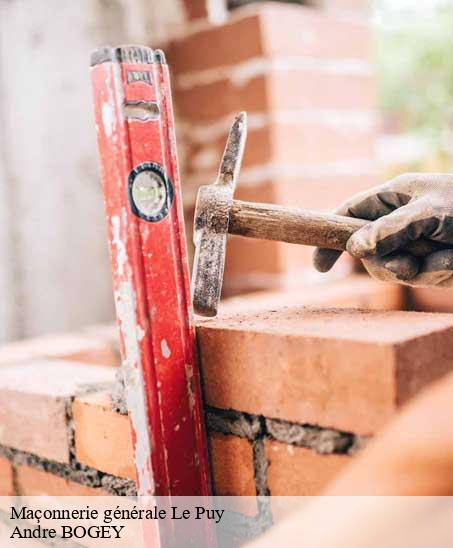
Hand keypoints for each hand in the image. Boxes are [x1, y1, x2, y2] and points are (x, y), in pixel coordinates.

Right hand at [313, 173, 452, 286]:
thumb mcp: (428, 212)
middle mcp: (400, 221)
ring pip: (395, 270)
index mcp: (394, 197)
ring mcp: (416, 244)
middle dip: (386, 264)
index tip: (319, 266)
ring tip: (447, 258)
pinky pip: (422, 278)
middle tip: (408, 265)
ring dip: (420, 270)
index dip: (331, 237)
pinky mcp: (434, 264)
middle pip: (370, 252)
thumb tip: (353, 249)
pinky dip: (438, 273)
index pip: (349, 215)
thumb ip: (390, 229)